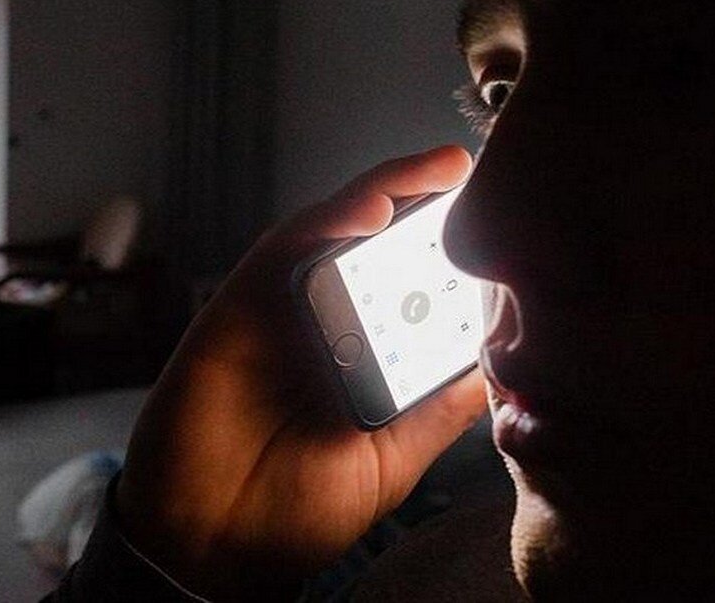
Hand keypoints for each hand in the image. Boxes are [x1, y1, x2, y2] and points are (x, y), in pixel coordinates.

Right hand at [117, 145, 485, 599]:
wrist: (212, 542)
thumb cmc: (297, 512)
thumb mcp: (391, 461)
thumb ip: (436, 410)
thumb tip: (497, 364)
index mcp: (368, 361)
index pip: (417, 295)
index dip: (454, 261)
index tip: (501, 232)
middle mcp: (329, 326)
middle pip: (381, 251)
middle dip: (429, 211)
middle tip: (475, 178)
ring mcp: (285, 311)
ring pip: (338, 235)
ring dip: (388, 196)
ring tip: (442, 172)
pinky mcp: (242, 304)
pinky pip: (285, 250)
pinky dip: (328, 221)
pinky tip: (374, 207)